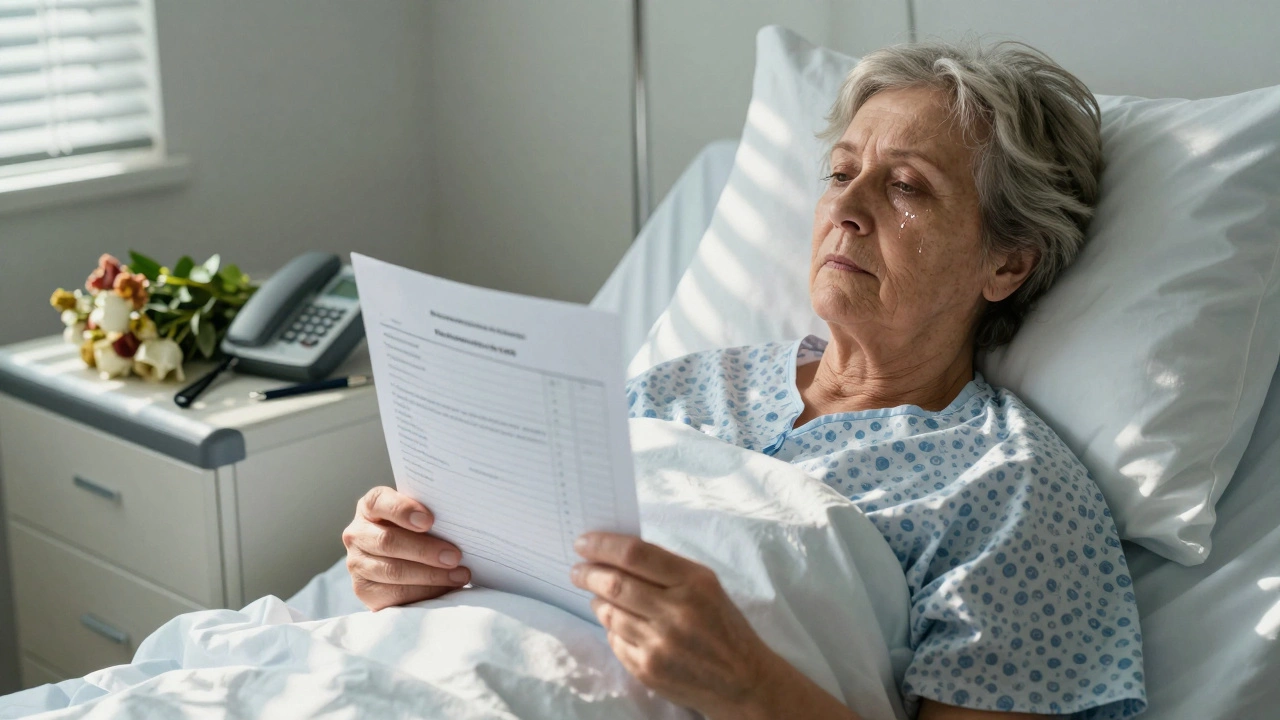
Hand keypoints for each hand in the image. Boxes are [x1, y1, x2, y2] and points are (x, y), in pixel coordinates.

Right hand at [342, 486, 470, 610]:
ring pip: (392, 571)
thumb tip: (459, 521)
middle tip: (454, 556)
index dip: (403, 510)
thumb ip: (429, 514)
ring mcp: (356, 563)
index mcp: (370, 507)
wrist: (400, 559)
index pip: (379, 502)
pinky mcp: (364, 591)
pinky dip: (424, 592)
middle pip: (388, 542)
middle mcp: (357, 534)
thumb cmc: (416, 531)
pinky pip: (395, 595)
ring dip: (430, 575)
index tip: (429, 520)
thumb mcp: (418, 516)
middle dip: (425, 550)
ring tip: (459, 575)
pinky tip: (445, 588)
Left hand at [570, 532, 778, 717]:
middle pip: (614, 583)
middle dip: (588, 573)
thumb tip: (616, 554)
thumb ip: (666, 569)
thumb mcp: (707, 586)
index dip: (603, 545)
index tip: (583, 542)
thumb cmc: (723, 626)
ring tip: (596, 594)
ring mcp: (660, 644)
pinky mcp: (648, 670)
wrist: (744, 681)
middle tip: (577, 570)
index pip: (635, 554)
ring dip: (596, 600)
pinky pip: (614, 640)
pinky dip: (611, 627)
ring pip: (608, 613)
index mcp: (694, 582)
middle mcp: (676, 612)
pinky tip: (618, 623)